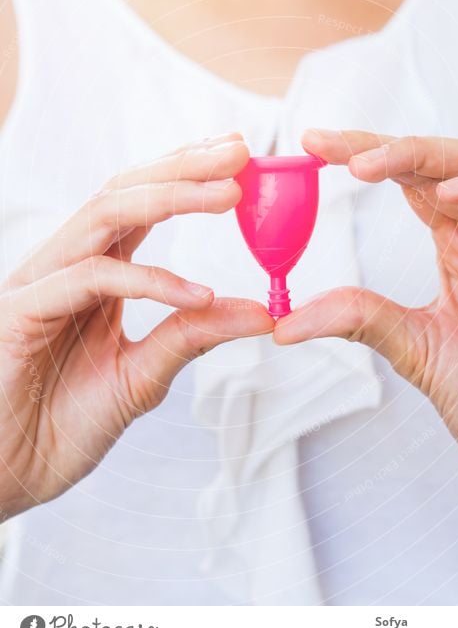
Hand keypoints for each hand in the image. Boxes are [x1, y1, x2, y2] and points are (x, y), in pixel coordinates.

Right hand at [0, 133, 272, 517]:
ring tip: (230, 193)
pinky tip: (199, 293)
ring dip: (171, 196)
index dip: (187, 176)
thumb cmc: (59, 425)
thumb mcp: (142, 377)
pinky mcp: (21, 311)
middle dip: (184, 167)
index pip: (142, 207)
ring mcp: (41, 283)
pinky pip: (90, 278)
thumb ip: (191, 337)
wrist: (2, 476)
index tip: (239, 158)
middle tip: (240, 150)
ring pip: (104, 214)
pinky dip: (149, 281)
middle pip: (125, 192)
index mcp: (93, 275)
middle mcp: (66, 266)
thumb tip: (261, 312)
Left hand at [275, 129, 457, 486]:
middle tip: (321, 145)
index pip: (406, 181)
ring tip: (365, 165)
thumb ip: (360, 320)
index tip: (311, 148)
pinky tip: (448, 193)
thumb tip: (285, 322)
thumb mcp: (415, 348)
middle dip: (375, 145)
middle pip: (432, 160)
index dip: (362, 156)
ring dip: (419, 154)